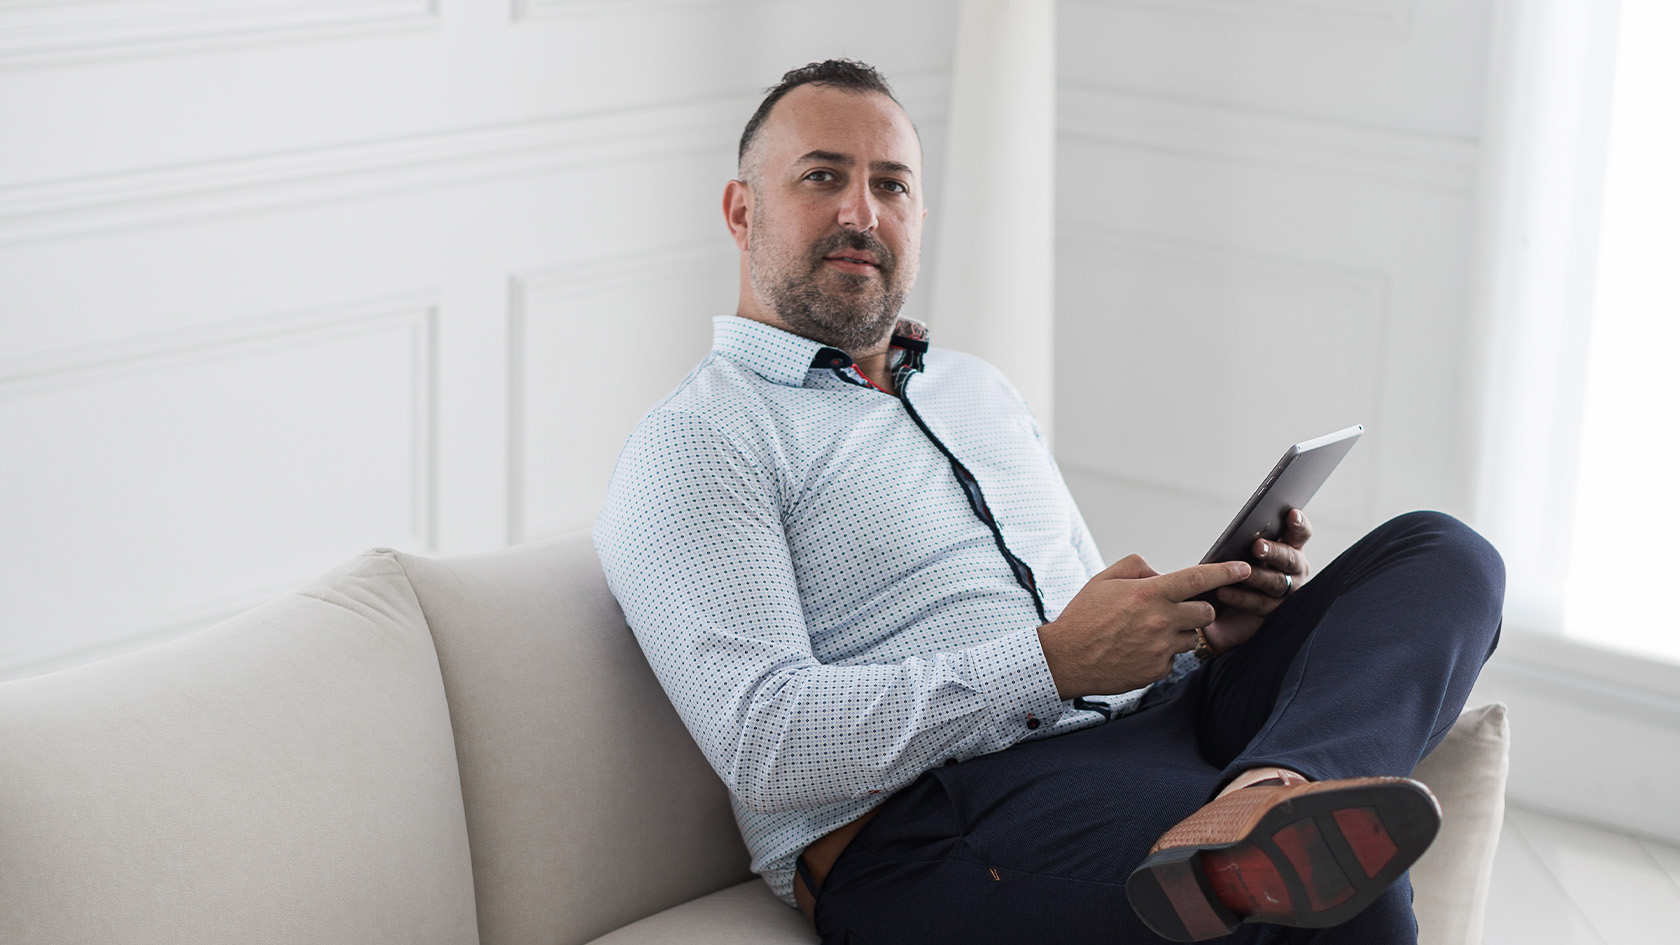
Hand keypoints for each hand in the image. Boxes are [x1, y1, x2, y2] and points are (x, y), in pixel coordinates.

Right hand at [1038, 555, 1251, 698]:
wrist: (1065, 659)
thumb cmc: (1082, 617)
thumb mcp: (1102, 580)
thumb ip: (1135, 567)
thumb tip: (1159, 573)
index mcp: (1149, 593)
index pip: (1198, 579)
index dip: (1226, 572)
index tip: (1244, 569)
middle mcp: (1160, 620)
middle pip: (1205, 611)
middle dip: (1198, 607)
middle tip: (1174, 609)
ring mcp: (1161, 648)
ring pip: (1192, 637)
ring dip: (1180, 632)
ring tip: (1149, 632)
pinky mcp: (1157, 670)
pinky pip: (1173, 658)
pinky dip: (1162, 653)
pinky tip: (1137, 650)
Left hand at [1204, 509, 1312, 653]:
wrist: (1231, 609)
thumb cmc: (1242, 566)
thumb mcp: (1247, 549)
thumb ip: (1251, 538)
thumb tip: (1242, 527)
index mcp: (1292, 547)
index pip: (1301, 533)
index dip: (1298, 524)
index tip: (1291, 514)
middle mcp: (1295, 568)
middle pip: (1288, 558)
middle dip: (1273, 551)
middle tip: (1257, 546)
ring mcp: (1288, 591)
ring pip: (1275, 582)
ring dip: (1257, 576)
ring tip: (1240, 571)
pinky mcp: (1274, 612)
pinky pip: (1259, 603)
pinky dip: (1240, 597)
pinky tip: (1223, 592)